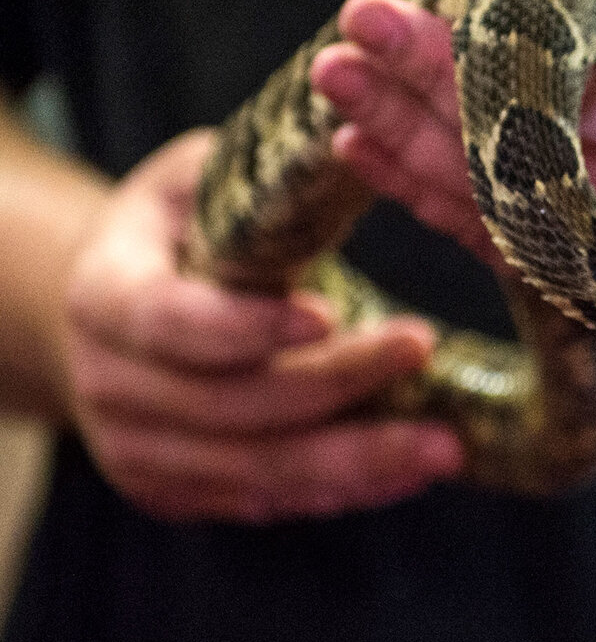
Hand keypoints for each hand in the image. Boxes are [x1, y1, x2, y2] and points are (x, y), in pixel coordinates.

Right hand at [62, 131, 462, 522]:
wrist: (120, 306)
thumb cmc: (180, 224)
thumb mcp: (204, 177)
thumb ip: (260, 177)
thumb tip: (363, 138)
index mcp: (106, 294)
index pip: (170, 321)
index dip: (246, 326)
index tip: (330, 315)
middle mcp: (109, 383)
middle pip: (230, 406)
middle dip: (337, 387)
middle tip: (424, 356)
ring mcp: (137, 448)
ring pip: (254, 472)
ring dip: (355, 462)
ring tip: (443, 446)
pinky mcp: (176, 489)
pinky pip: (263, 503)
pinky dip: (337, 491)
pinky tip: (403, 474)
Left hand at [310, 0, 595, 344]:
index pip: (592, 110)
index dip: (489, 70)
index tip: (405, 13)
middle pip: (530, 167)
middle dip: (427, 100)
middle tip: (346, 34)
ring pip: (509, 219)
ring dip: (412, 156)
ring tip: (332, 91)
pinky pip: (517, 251)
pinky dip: (440, 206)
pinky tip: (374, 157)